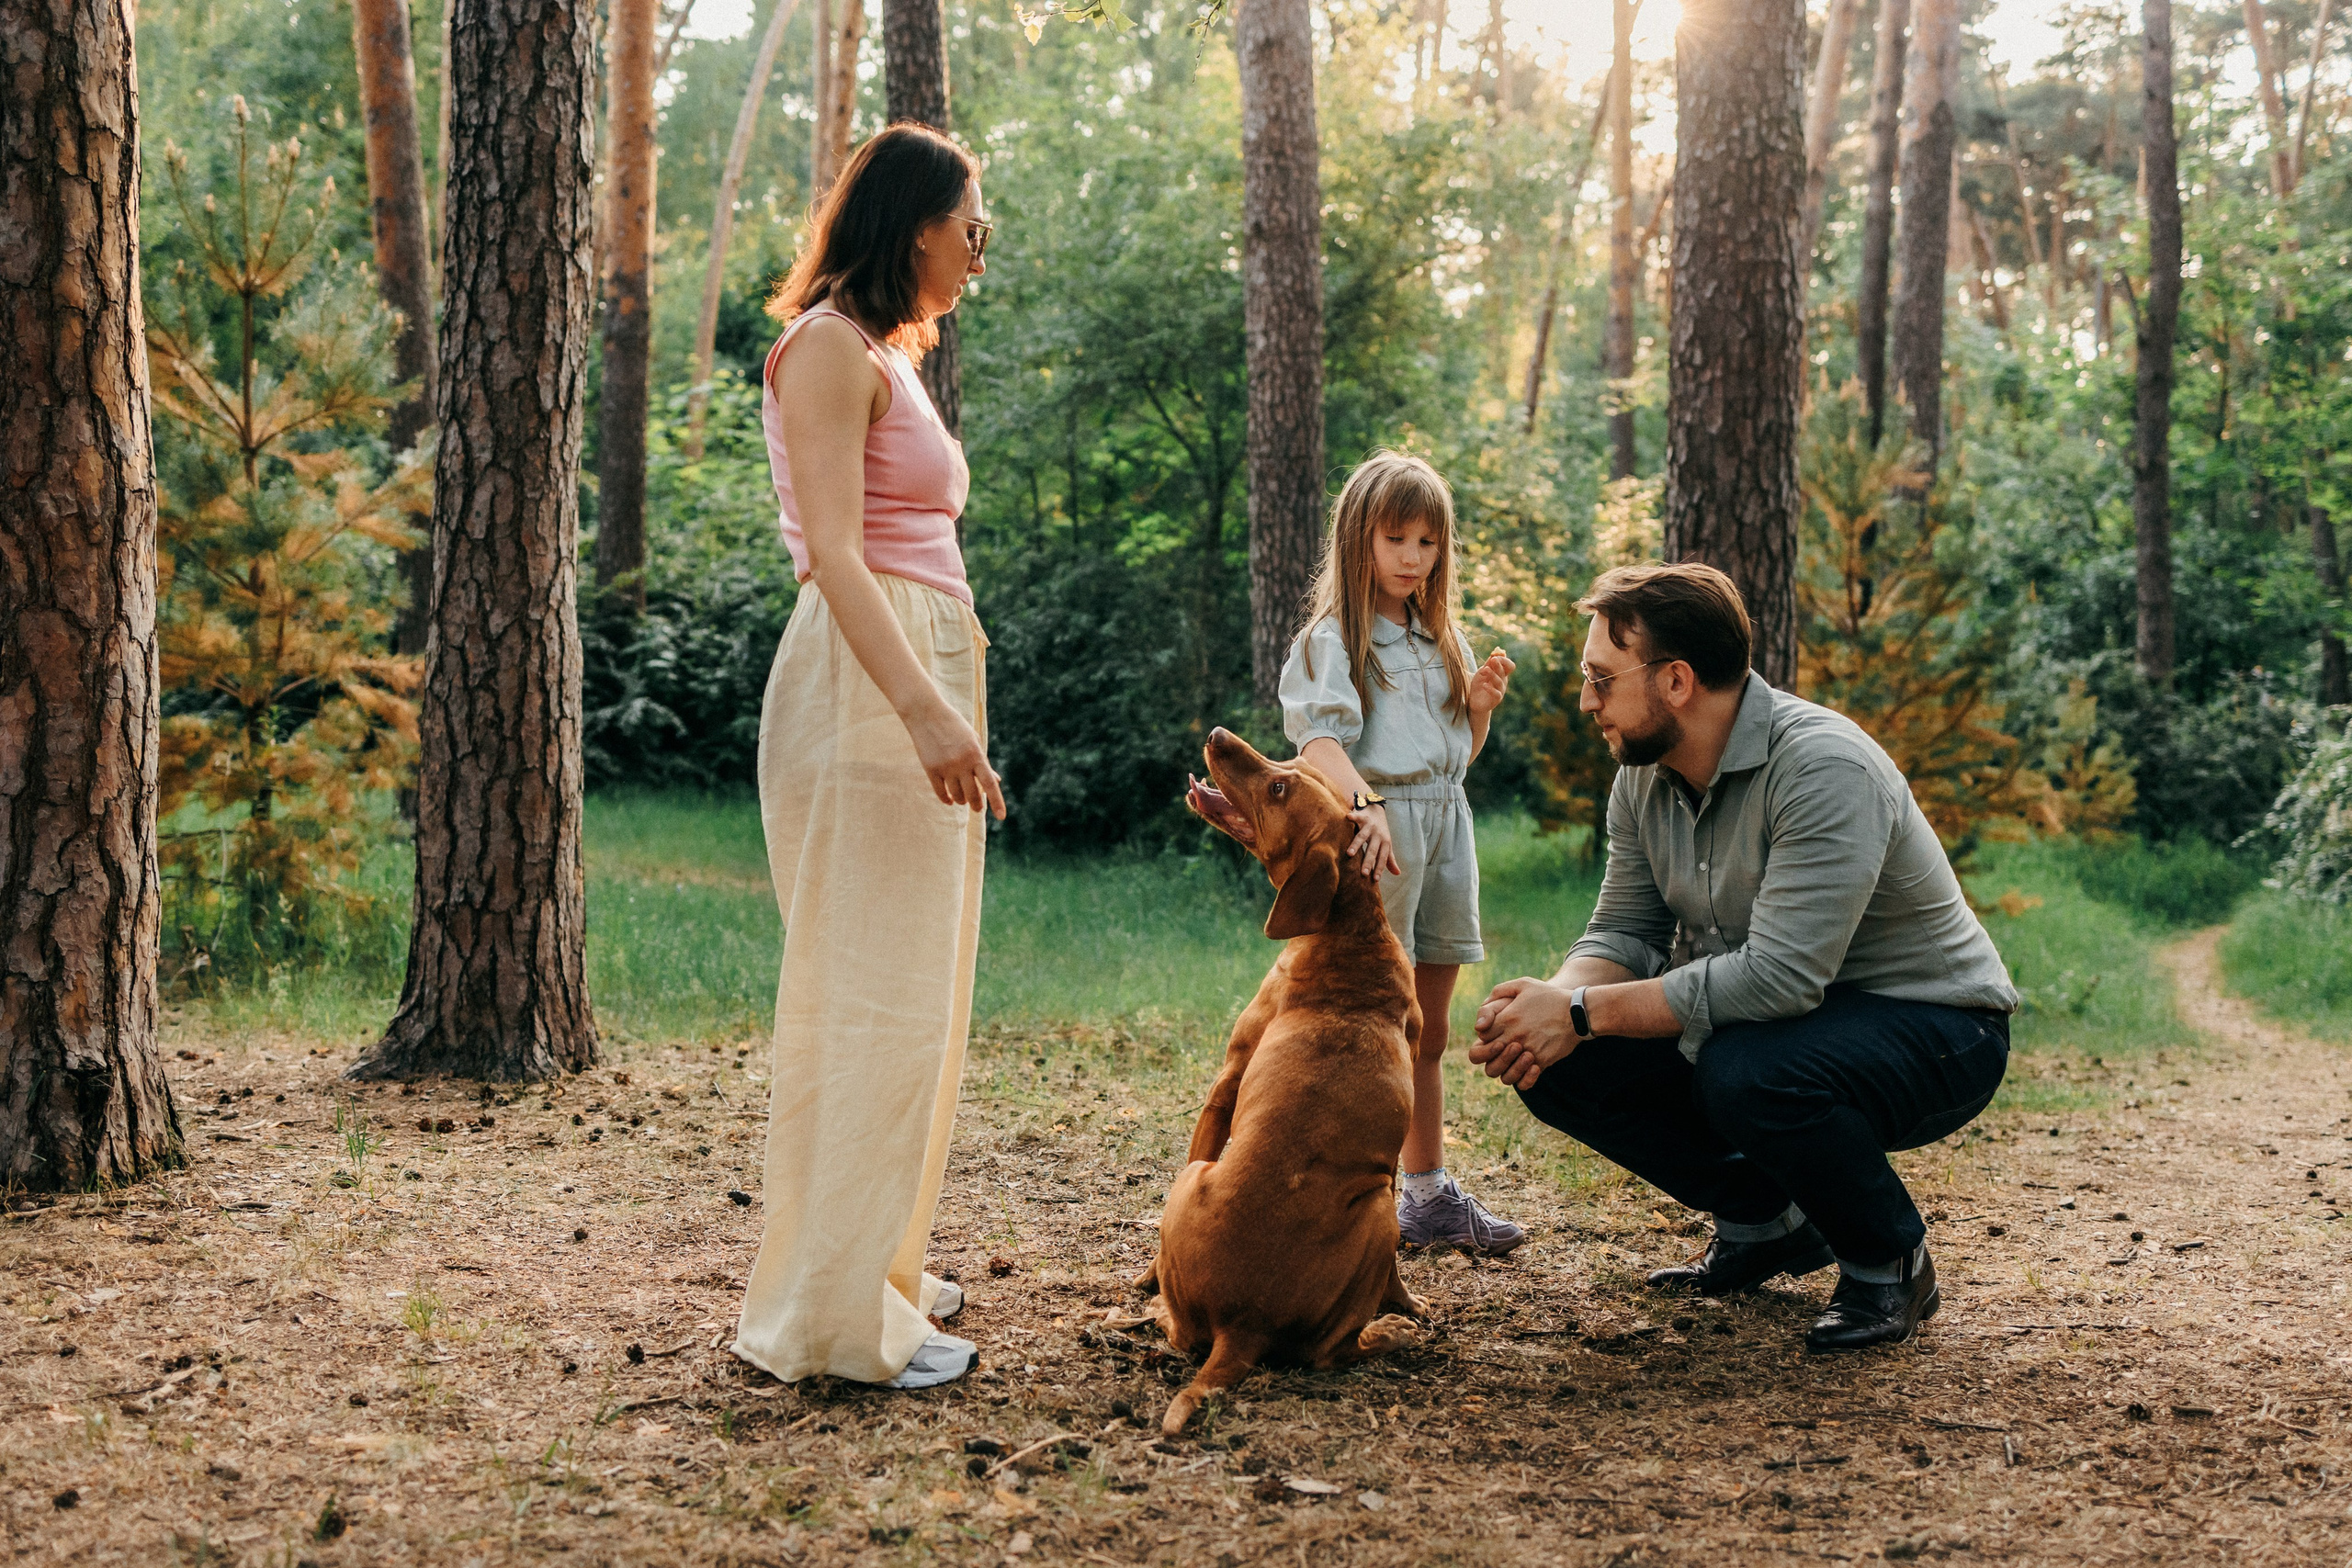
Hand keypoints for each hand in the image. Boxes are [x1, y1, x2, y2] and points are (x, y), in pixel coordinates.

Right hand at [905, 703, 1006, 818]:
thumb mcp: (974, 741)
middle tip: (978, 808)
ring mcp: (945, 767)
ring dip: (961, 800)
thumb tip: (995, 782)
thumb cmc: (955, 727)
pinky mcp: (931, 769)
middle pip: (973, 794)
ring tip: (963, 799)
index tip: (1002, 816)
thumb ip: (984, 763)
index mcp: (976, 755)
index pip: (989, 783)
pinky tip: (950, 800)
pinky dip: (947, 799)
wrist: (927, 714)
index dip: (997, 801)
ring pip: (957, 796)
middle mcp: (961, 763)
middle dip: (977, 804)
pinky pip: (940, 793)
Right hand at [1346, 803, 1399, 879]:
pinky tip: (1347, 818)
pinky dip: (1352, 817)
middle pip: (1373, 850)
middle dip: (1369, 861)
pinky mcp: (1362, 816)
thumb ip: (1389, 859)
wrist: (1377, 809)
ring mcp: (1370, 825)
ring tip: (1349, 854)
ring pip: (1362, 836)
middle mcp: (1378, 835)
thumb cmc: (1380, 831)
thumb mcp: (1386, 844)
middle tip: (1364, 873)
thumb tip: (1397, 874)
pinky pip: (1357, 817)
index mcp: (1385, 842)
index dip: (1380, 868)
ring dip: (1356, 845)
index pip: (1383, 858)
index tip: (1375, 880)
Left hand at [1466, 648, 1514, 715]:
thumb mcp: (1482, 673)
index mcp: (1501, 674)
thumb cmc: (1479, 685)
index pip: (1509, 665)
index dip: (1504, 660)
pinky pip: (1496, 693)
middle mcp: (1503, 681)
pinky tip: (1484, 685)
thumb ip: (1488, 664)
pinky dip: (1490, 689)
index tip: (1494, 657)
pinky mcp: (1496, 699)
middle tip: (1493, 659)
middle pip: (1504, 671)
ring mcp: (1500, 690)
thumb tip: (1495, 652)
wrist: (1474, 702)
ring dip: (1492, 674)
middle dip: (1499, 664)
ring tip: (1484, 670)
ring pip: (1500, 681)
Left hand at [1468, 977, 1578, 1089]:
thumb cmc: (1550, 997)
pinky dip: (1522, 1078)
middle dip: (1490, 1054)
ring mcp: (1528, 1051)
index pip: (1482, 1037)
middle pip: (1486, 1058)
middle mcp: (1514, 1037)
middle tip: (1502, 1048)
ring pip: (1502, 1073)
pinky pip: (1524, 1081)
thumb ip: (1499, 991)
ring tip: (1514, 1059)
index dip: (1485, 1037)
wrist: (1578, 1012)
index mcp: (1506, 1019)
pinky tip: (1528, 1068)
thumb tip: (1484, 1008)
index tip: (1495, 1034)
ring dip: (1505, 1068)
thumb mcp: (1523, 984)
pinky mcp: (1542, 1062)